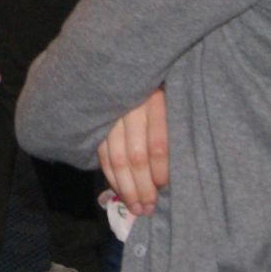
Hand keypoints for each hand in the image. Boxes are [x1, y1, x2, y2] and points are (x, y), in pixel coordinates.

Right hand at [98, 89, 169, 215]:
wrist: (123, 63)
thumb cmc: (157, 85)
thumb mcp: (171, 99)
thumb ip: (172, 128)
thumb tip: (172, 170)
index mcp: (155, 99)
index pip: (157, 142)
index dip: (161, 168)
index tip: (164, 186)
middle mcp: (130, 107)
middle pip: (136, 155)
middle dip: (143, 186)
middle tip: (149, 209)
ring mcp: (111, 114)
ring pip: (118, 158)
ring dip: (127, 187)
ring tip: (137, 208)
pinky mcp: (98, 121)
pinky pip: (103, 154)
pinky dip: (111, 176)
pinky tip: (120, 190)